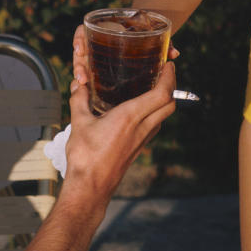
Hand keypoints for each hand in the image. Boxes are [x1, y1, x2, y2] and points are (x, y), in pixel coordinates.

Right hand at [66, 28, 176, 200]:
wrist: (91, 186)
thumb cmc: (85, 156)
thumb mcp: (78, 123)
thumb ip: (79, 100)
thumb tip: (78, 85)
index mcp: (130, 117)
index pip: (162, 94)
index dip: (169, 77)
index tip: (168, 64)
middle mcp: (141, 128)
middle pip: (169, 105)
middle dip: (171, 86)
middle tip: (164, 73)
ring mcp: (142, 140)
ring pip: (163, 116)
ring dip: (164, 101)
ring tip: (153, 88)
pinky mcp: (137, 148)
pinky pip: (154, 126)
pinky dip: (154, 114)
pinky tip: (140, 111)